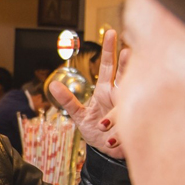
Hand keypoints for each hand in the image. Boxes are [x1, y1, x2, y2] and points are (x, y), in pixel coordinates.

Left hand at [49, 29, 128, 158]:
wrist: (107, 152)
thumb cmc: (95, 131)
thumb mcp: (78, 116)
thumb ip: (67, 101)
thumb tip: (52, 84)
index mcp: (105, 90)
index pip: (108, 66)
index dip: (109, 50)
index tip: (111, 32)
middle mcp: (119, 95)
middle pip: (124, 74)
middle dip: (127, 63)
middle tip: (129, 50)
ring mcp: (128, 108)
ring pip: (128, 98)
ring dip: (119, 106)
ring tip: (104, 120)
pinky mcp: (132, 125)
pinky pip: (127, 123)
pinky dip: (117, 131)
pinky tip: (111, 139)